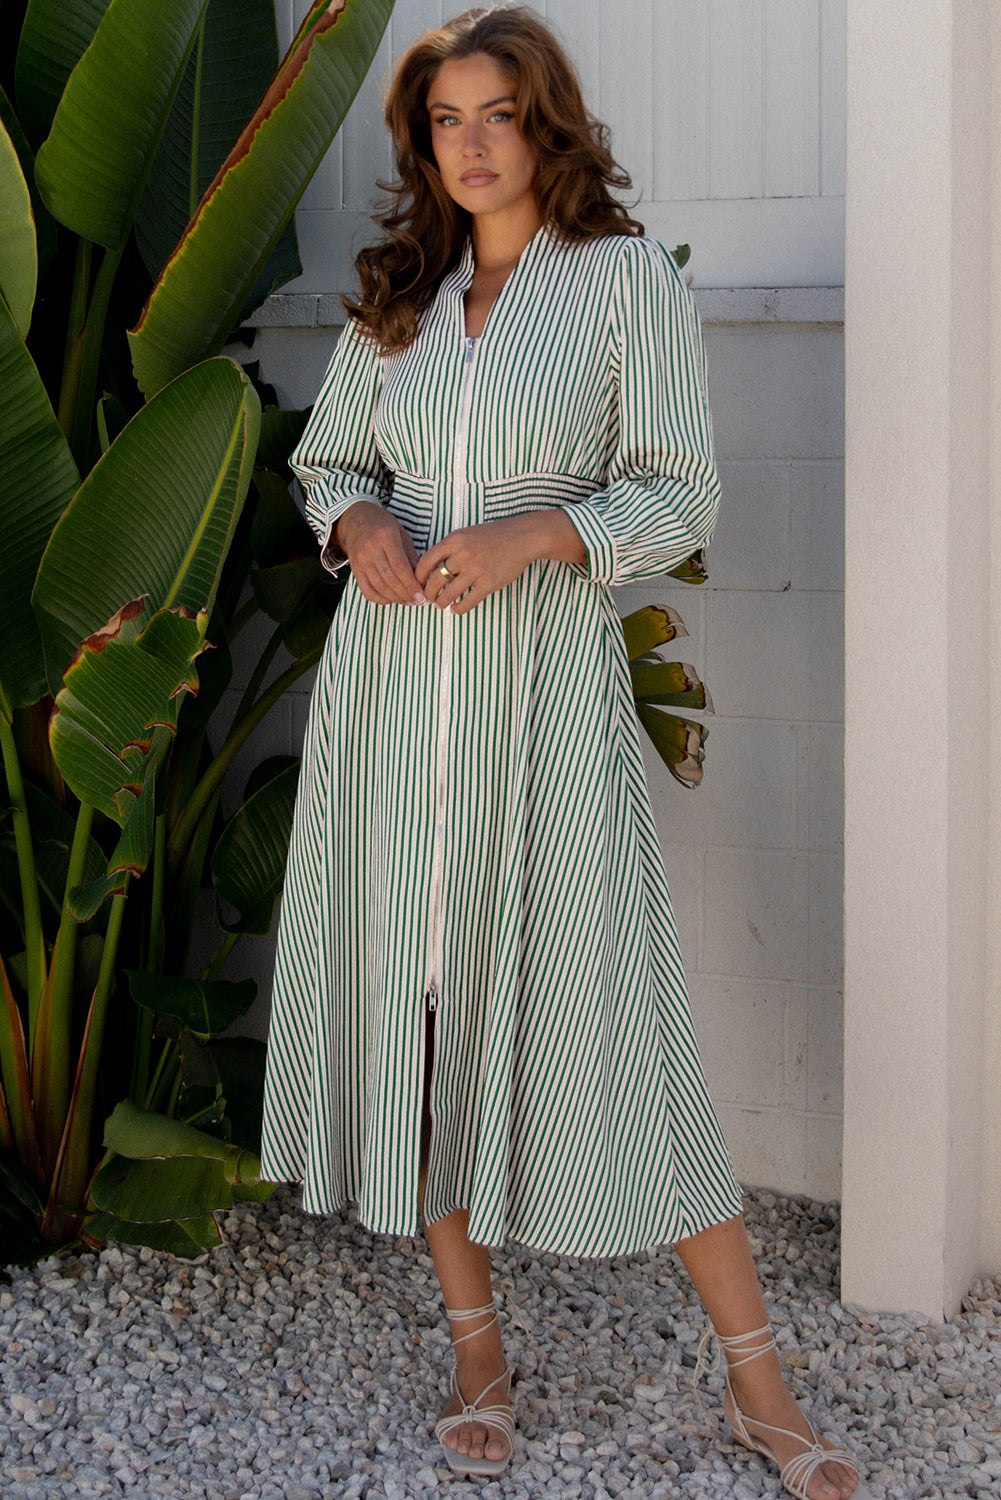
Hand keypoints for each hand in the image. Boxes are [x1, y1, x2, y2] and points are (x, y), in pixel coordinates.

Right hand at [335, 501, 425, 605]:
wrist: (356, 520)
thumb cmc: (383, 526)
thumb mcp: (401, 534)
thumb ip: (411, 555)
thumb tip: (422, 579)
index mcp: (386, 536)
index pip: (400, 567)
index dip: (412, 585)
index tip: (422, 596)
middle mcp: (371, 549)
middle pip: (390, 580)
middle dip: (406, 595)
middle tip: (418, 602)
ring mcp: (360, 560)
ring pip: (380, 587)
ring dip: (396, 599)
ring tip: (408, 602)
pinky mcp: (355, 569)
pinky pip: (367, 591)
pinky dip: (380, 599)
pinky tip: (391, 599)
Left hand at [416, 512, 585, 614]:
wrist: (522, 537)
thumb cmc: (493, 536)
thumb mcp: (466, 534)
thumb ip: (449, 548)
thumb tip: (430, 568)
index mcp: (454, 540)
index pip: (426, 562)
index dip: (418, 577)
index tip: (418, 584)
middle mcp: (463, 554)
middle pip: (435, 580)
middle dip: (429, 593)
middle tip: (429, 598)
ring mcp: (476, 569)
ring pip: (449, 594)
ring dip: (441, 603)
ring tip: (441, 604)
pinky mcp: (489, 583)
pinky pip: (467, 602)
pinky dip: (458, 609)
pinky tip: (456, 608)